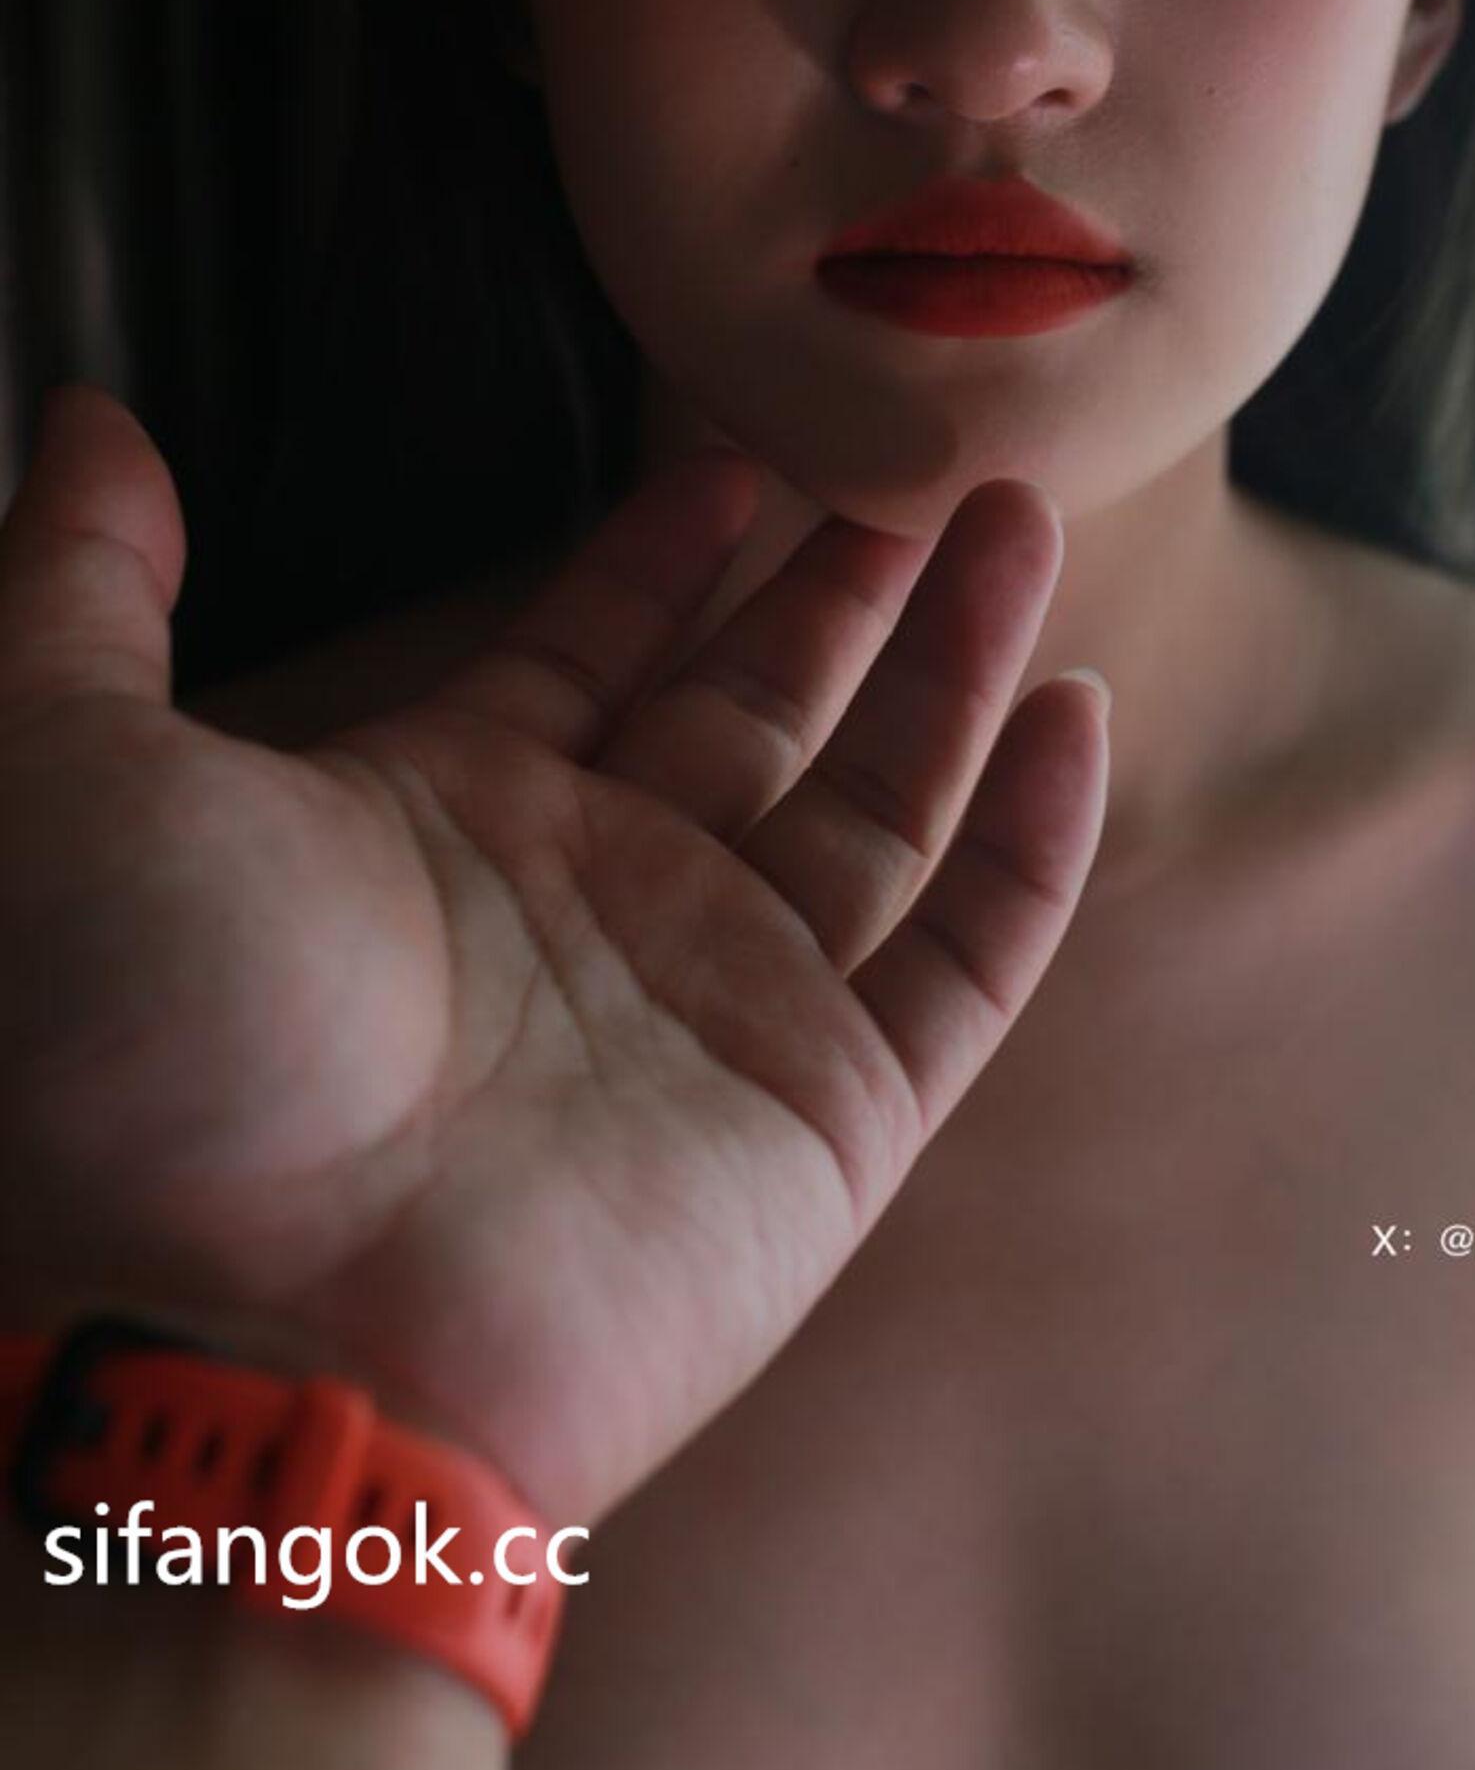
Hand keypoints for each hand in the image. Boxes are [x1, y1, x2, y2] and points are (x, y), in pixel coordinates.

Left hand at [0, 384, 1107, 1530]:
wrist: (253, 1343)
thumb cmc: (142, 1053)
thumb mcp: (56, 768)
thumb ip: (80, 589)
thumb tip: (95, 426)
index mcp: (441, 817)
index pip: (582, 649)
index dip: (653, 551)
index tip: (726, 451)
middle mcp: (596, 901)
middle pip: (756, 703)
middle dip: (837, 584)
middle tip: (921, 464)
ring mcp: (721, 1007)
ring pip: (881, 797)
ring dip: (957, 659)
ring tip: (1018, 517)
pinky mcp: (826, 1117)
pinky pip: (965, 955)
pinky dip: (1033, 841)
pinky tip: (1077, 714)